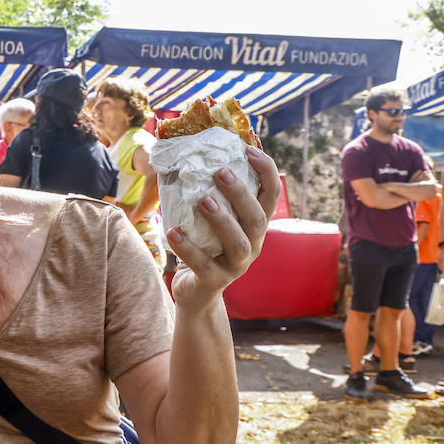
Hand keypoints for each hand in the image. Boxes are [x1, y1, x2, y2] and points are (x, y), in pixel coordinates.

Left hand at [167, 146, 279, 308]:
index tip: (249, 149)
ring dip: (222, 220)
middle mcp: (253, 245)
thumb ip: (207, 193)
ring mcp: (236, 266)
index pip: (271, 195)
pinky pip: (203, 264)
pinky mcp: (215, 281)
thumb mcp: (210, 222)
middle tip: (221, 171)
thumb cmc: (203, 248)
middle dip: (241, 194)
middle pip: (257, 218)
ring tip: (203, 200)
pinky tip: (173, 232)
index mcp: (254, 226)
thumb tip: (183, 155)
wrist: (196, 293)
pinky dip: (188, 248)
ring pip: (238, 243)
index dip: (265, 171)